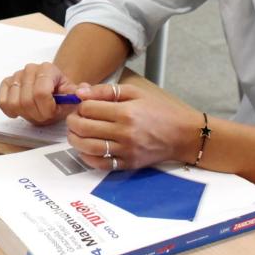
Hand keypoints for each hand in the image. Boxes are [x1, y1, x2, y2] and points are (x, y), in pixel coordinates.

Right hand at [0, 62, 81, 124]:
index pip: (41, 93)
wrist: (53, 88)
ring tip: (35, 112)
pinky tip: (21, 110)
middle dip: (37, 114)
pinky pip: (2, 101)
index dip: (46, 109)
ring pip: (13, 103)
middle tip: (45, 115)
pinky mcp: (6, 83)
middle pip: (26, 101)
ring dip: (24, 113)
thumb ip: (81, 94)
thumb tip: (82, 92)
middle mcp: (30, 69)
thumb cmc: (62, 94)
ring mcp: (17, 75)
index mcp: (48, 69)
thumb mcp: (74, 95)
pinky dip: (10, 110)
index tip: (53, 112)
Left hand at [65, 81, 202, 169]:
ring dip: (75, 140)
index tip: (82, 105)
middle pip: (84, 128)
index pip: (88, 109)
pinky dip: (87, 158)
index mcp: (126, 112)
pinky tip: (85, 149)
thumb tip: (80, 92)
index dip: (80, 106)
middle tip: (73, 119)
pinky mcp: (128, 164)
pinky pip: (100, 164)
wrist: (182, 134)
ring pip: (88, 147)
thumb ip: (106, 91)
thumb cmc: (159, 111)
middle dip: (72, 122)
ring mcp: (126, 151)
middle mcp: (124, 133)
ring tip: (75, 133)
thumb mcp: (135, 93)